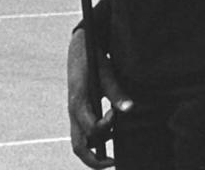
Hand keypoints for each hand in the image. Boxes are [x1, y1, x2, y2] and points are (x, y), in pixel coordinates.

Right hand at [67, 27, 131, 169]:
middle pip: (78, 146)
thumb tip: (130, 109)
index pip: (89, 127)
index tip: (116, 115)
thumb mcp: (106, 71)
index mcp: (78, 101)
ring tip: (114, 155)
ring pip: (79, 142)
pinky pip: (84, 132)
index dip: (104, 127)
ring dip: (96, 151)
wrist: (80, 46)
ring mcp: (75, 113)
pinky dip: (96, 140)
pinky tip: (111, 138)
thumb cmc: (94, 58)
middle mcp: (74, 111)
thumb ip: (116, 91)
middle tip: (114, 162)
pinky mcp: (80, 111)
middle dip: (93, 160)